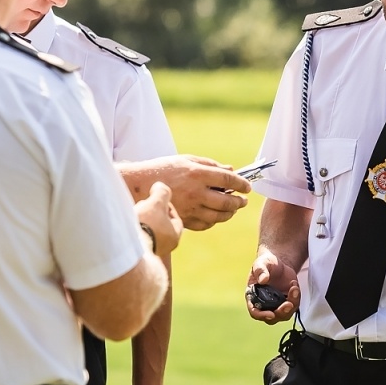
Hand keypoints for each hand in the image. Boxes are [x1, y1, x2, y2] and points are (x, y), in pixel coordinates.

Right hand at [122, 155, 250, 230]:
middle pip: (227, 201)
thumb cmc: (163, 169)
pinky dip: (214, 221)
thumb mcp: (186, 160)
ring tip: (233, 209)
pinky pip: (205, 224)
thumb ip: (210, 165)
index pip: (228, 180)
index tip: (247, 187)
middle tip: (243, 201)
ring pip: (218, 216)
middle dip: (239, 202)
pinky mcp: (183, 219)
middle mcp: (196, 192)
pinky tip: (216, 216)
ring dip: (230, 213)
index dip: (242, 184)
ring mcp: (190, 208)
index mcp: (197, 174)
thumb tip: (231, 171)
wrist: (138, 185)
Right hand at [133, 182, 182, 255]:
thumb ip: (161, 192)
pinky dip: (133, 231)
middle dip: (151, 214)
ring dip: (141, 222)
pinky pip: (137, 239)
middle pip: (160, 226)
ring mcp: (149, 252)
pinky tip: (125, 226)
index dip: (165, 206)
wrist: (127, 249)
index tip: (155, 201)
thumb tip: (160, 187)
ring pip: (148, 232)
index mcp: (174, 236)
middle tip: (143, 207)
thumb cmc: (146, 225)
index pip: (174, 218)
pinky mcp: (136, 255)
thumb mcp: (156, 203)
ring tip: (132, 215)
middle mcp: (164, 247)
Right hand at [246, 251, 299, 323]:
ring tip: (294, 288)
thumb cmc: (266, 263)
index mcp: (253, 297)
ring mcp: (276, 304)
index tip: (270, 314)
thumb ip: (260, 270)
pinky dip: (296, 298)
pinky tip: (294, 286)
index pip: (255, 312)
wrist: (279, 263)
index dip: (262, 315)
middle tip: (288, 304)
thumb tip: (263, 280)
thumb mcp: (261, 263)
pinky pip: (293, 306)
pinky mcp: (287, 302)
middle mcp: (264, 304)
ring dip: (292, 304)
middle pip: (272, 318)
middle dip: (281, 313)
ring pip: (284, 314)